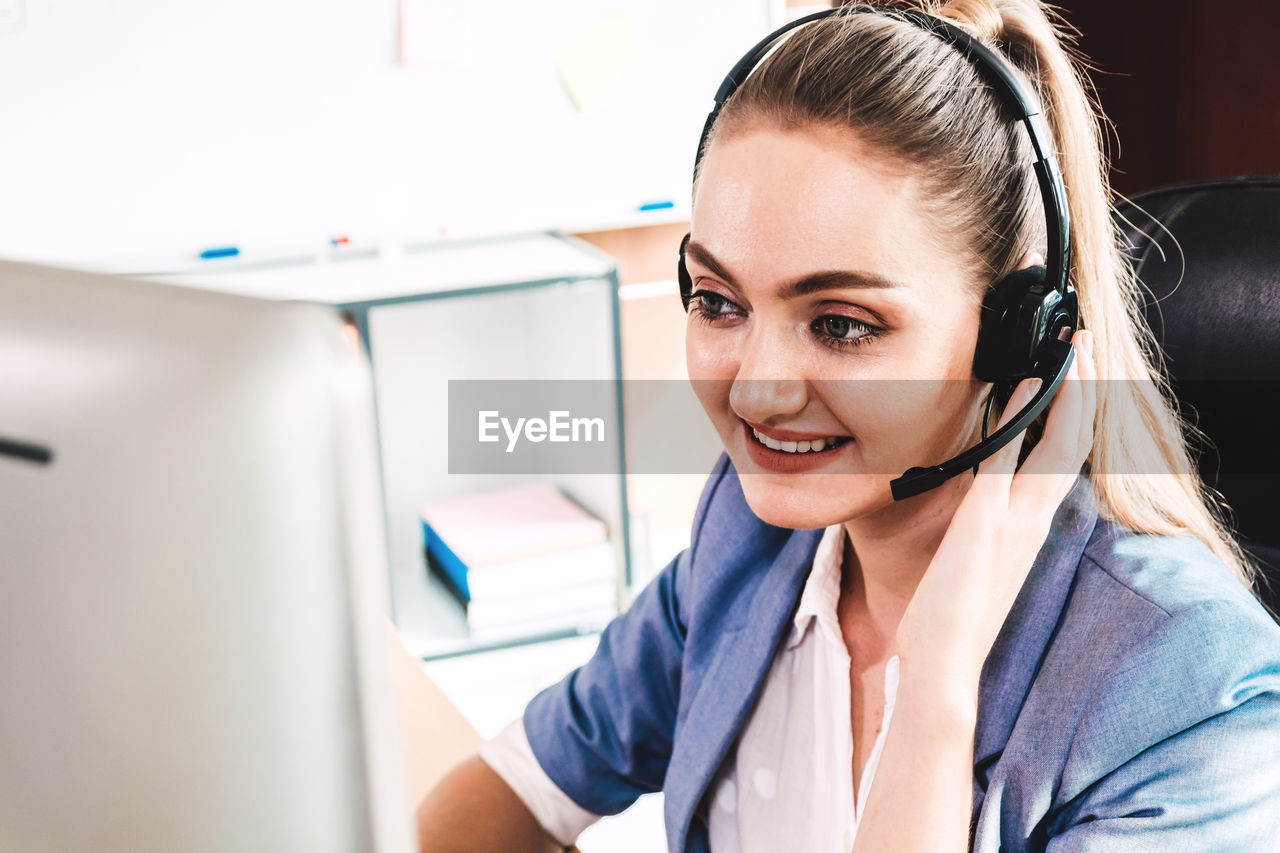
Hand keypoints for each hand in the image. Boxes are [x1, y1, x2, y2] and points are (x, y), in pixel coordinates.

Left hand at [895, 329, 1095, 692]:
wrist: (944, 664)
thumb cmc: (950, 621)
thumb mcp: (977, 568)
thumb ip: (984, 535)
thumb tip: (977, 511)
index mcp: (1030, 532)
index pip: (1065, 465)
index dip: (1076, 420)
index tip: (1078, 383)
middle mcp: (1032, 523)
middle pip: (1076, 444)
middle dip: (1087, 393)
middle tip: (1087, 349)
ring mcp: (1012, 520)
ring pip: (1056, 444)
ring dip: (1067, 393)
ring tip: (1074, 351)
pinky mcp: (984, 522)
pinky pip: (1007, 459)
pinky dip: (1019, 420)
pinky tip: (1024, 386)